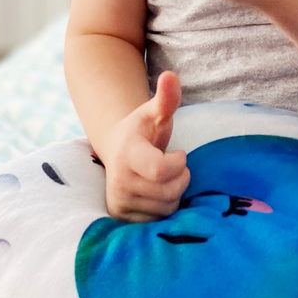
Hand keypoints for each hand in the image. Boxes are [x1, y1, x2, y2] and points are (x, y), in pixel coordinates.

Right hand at [99, 71, 188, 221]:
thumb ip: (166, 98)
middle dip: (180, 178)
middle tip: (173, 166)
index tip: (179, 154)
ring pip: (166, 208)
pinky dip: (163, 208)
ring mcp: (119, 201)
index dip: (178, 164)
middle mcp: (119, 181)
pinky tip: (155, 193)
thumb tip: (171, 75)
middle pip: (169, 192)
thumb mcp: (154, 112)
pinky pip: (158, 221)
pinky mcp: (121, 217)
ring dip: (173, 194)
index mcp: (127, 154)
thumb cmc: (142, 130)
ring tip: (161, 178)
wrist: (116, 149)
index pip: (161, 171)